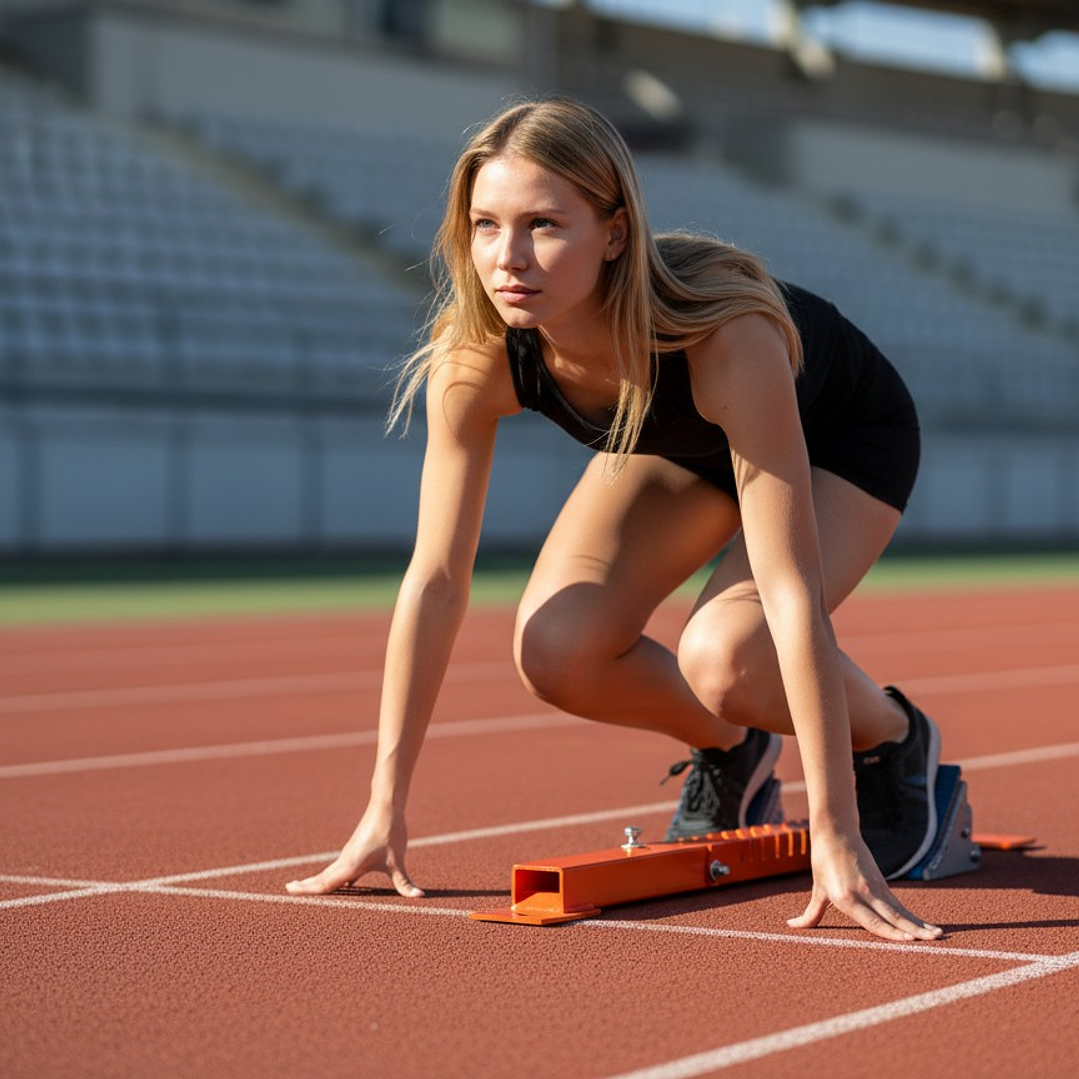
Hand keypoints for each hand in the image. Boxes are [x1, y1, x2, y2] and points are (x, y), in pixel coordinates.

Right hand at [285, 804, 423, 898]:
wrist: (387, 806)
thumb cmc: (390, 832)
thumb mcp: (397, 861)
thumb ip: (405, 882)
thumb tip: (419, 897)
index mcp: (350, 865)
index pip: (324, 883)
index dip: (307, 890)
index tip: (289, 891)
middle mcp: (345, 860)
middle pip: (321, 878)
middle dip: (306, 886)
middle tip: (288, 890)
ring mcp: (349, 855)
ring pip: (330, 872)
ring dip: (317, 880)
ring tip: (304, 887)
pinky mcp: (357, 850)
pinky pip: (341, 868)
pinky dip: (334, 876)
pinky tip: (344, 883)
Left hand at [787, 827, 942, 941]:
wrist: (835, 832)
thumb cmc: (823, 861)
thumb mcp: (817, 888)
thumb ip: (811, 913)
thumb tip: (791, 926)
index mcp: (845, 898)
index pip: (872, 921)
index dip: (890, 932)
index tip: (908, 941)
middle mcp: (863, 894)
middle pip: (892, 917)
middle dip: (912, 931)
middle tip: (933, 942)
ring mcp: (875, 888)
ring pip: (900, 912)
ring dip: (920, 925)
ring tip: (939, 936)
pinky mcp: (882, 883)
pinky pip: (899, 905)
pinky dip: (913, 918)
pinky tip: (927, 927)